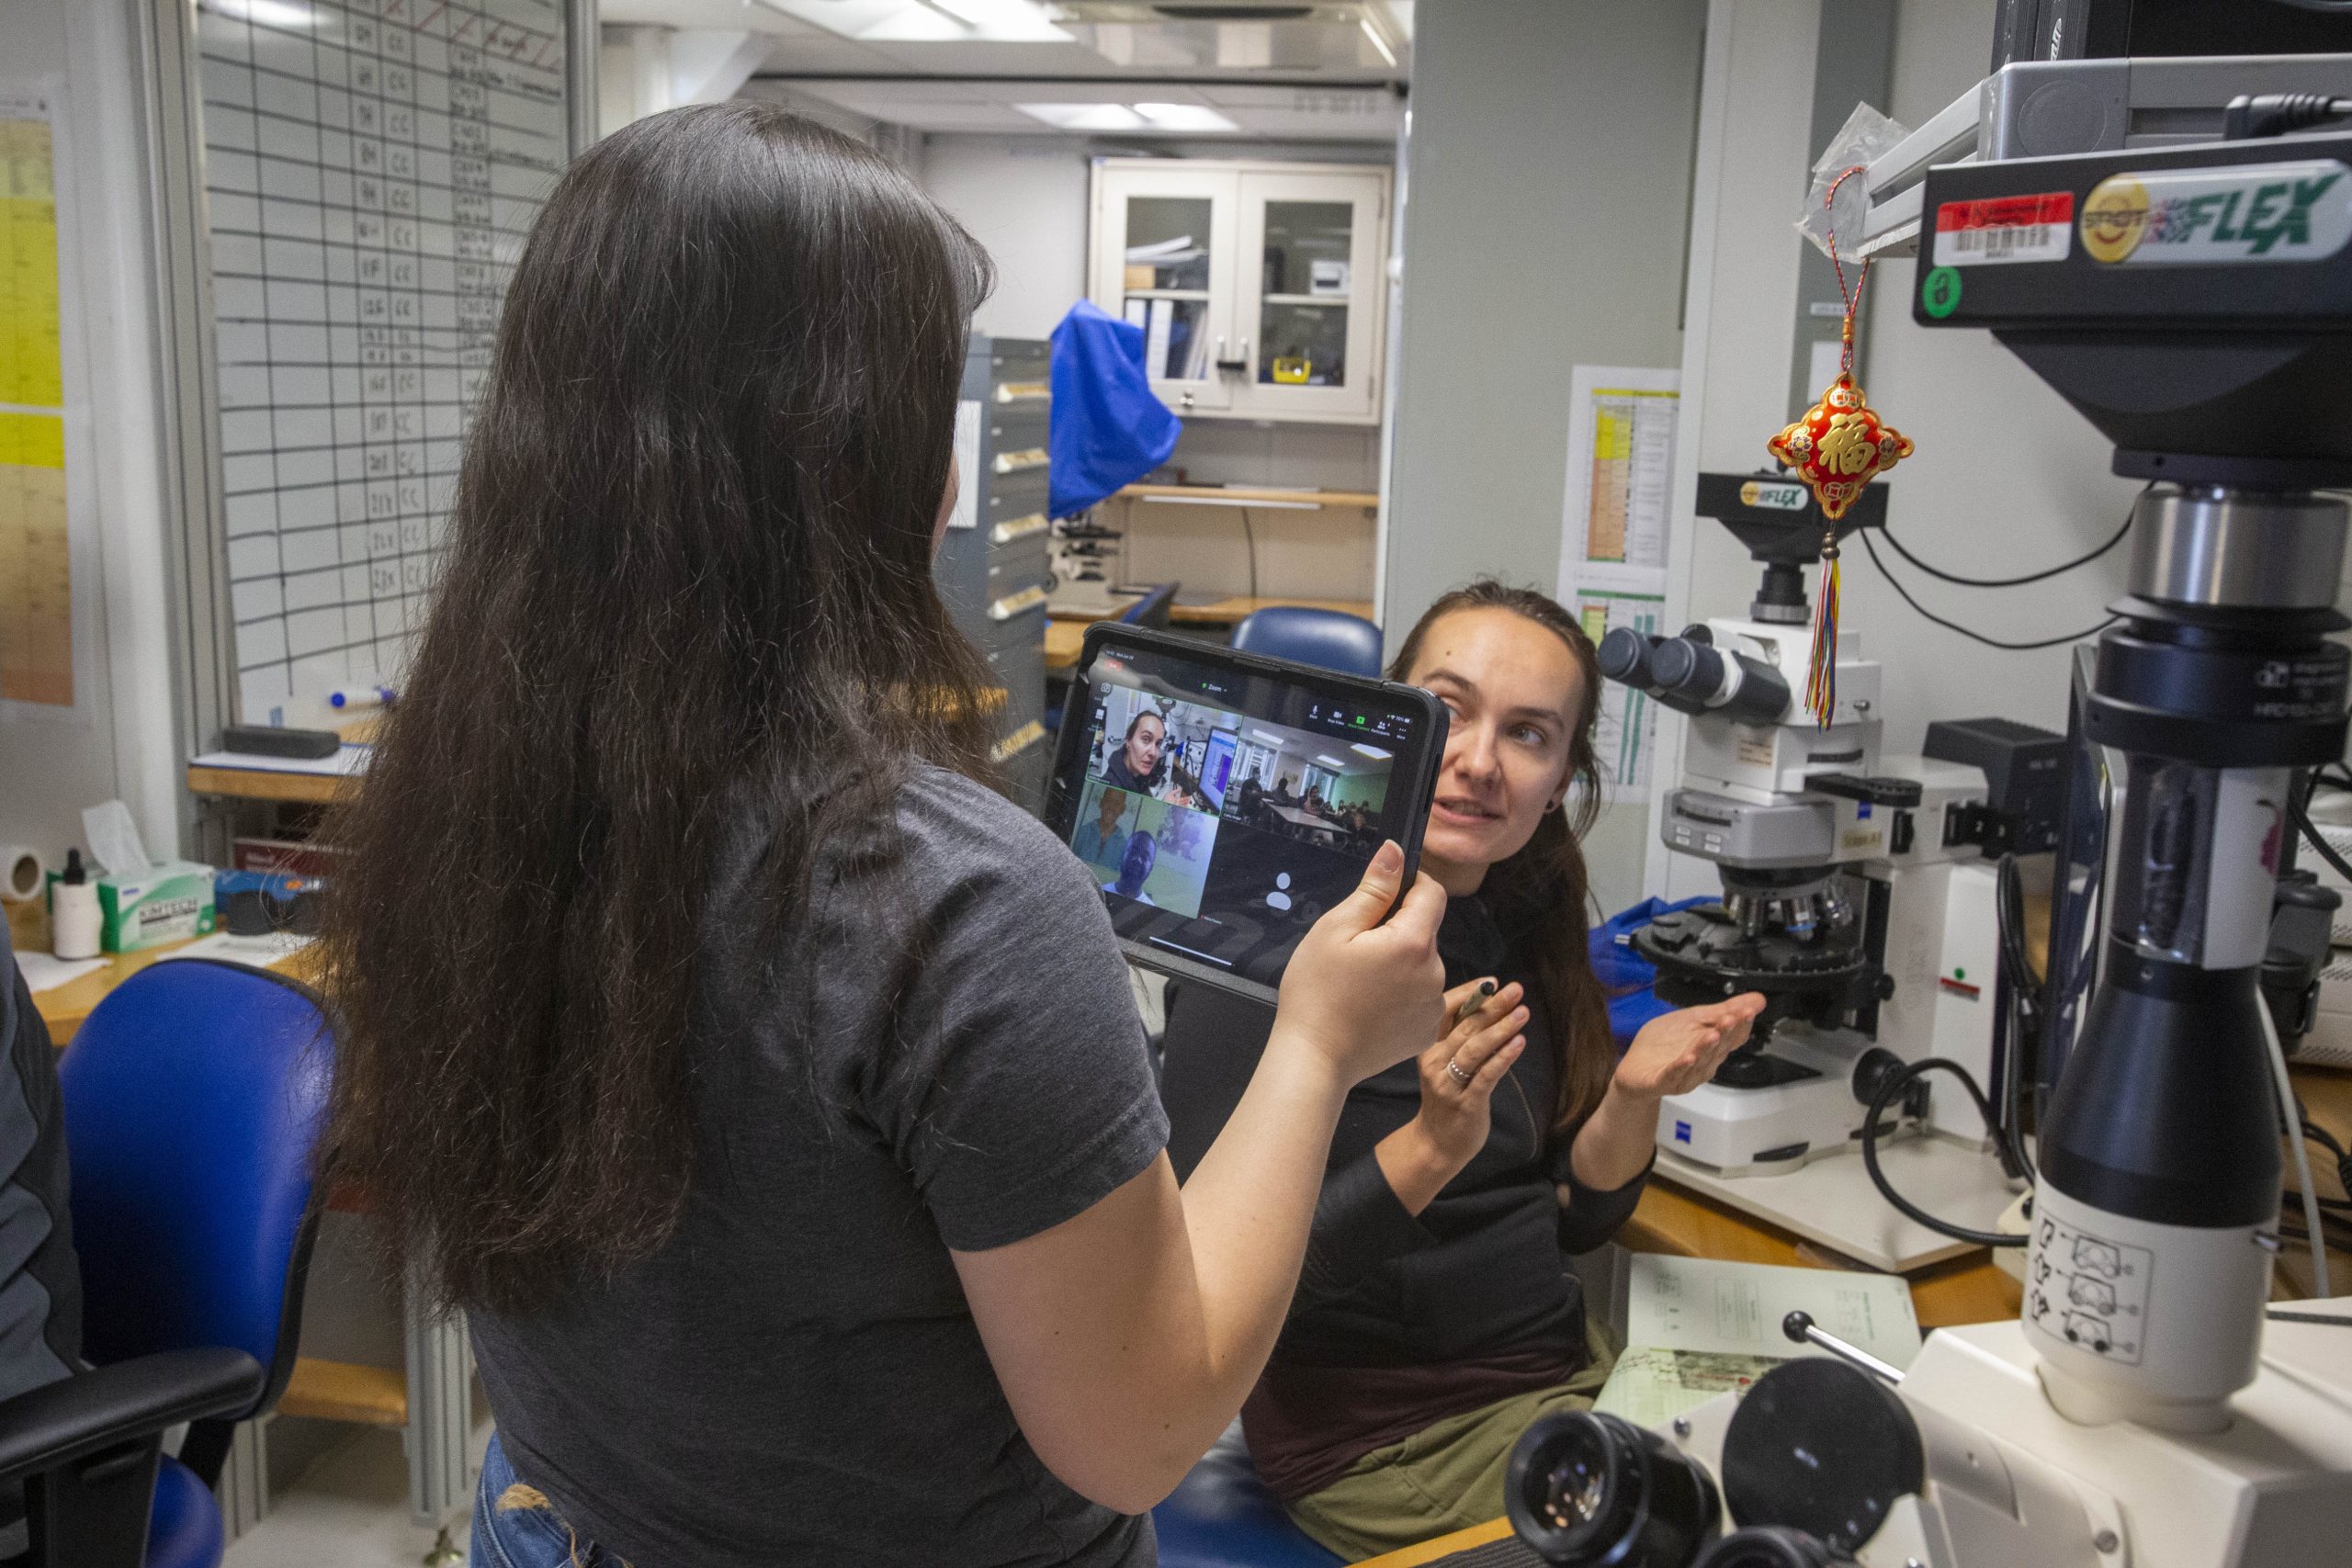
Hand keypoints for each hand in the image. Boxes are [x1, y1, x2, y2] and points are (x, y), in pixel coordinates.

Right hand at [1272, 841, 1447, 1086]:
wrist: (1315, 1059)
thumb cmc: (1316, 991)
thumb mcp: (1335, 929)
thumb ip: (1374, 888)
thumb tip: (1397, 852)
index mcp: (1413, 942)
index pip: (1432, 893)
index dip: (1410, 886)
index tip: (1382, 897)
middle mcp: (1435, 972)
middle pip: (1425, 931)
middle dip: (1397, 930)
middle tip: (1356, 951)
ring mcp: (1434, 1005)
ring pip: (1423, 965)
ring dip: (1401, 964)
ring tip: (1361, 983)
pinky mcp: (1428, 1030)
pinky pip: (1421, 997)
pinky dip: (1402, 995)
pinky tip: (1372, 1006)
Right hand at [1409, 979, 1529, 1171]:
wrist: (1436, 1143)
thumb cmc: (1448, 1097)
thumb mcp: (1446, 1063)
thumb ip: (1461, 1037)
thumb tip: (1488, 1004)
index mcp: (1428, 1047)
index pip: (1445, 1012)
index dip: (1469, 994)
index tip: (1492, 981)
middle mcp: (1434, 1062)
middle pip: (1465, 1027)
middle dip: (1493, 1006)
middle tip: (1516, 990)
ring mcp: (1448, 1084)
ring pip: (1475, 1049)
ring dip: (1501, 1028)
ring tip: (1523, 1013)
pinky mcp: (1466, 1103)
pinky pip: (1486, 1075)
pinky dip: (1504, 1057)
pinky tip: (1519, 1042)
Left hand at [1613, 994, 1766, 1100]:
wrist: (1634, 1070)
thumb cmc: (1663, 1046)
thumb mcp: (1692, 1019)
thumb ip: (1722, 1010)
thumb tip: (1756, 1000)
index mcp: (1711, 1047)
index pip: (1732, 1037)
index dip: (1741, 1024)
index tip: (1748, 1010)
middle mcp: (1702, 1063)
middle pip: (1718, 1048)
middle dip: (1726, 1032)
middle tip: (1733, 1018)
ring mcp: (1684, 1074)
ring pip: (1699, 1061)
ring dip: (1706, 1048)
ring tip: (1713, 1034)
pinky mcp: (1662, 1081)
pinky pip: (1674, 1074)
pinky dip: (1682, 1066)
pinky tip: (1688, 1057)